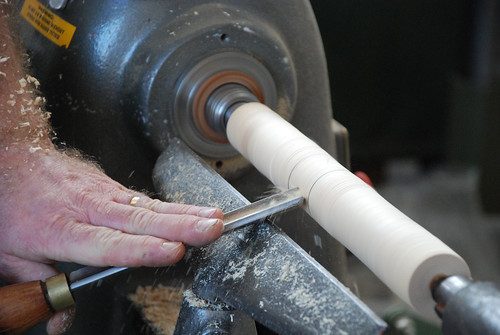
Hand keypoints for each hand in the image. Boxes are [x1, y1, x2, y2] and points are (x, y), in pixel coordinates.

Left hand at [0, 145, 222, 333]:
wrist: (12, 157)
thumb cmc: (11, 205)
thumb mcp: (10, 256)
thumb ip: (40, 287)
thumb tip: (59, 322)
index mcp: (61, 229)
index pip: (107, 242)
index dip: (141, 248)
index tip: (172, 251)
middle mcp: (88, 208)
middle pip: (139, 220)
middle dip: (181, 226)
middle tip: (211, 230)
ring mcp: (102, 193)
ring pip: (149, 206)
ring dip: (186, 213)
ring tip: (215, 220)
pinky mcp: (111, 185)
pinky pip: (145, 199)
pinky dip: (174, 206)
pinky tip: (196, 212)